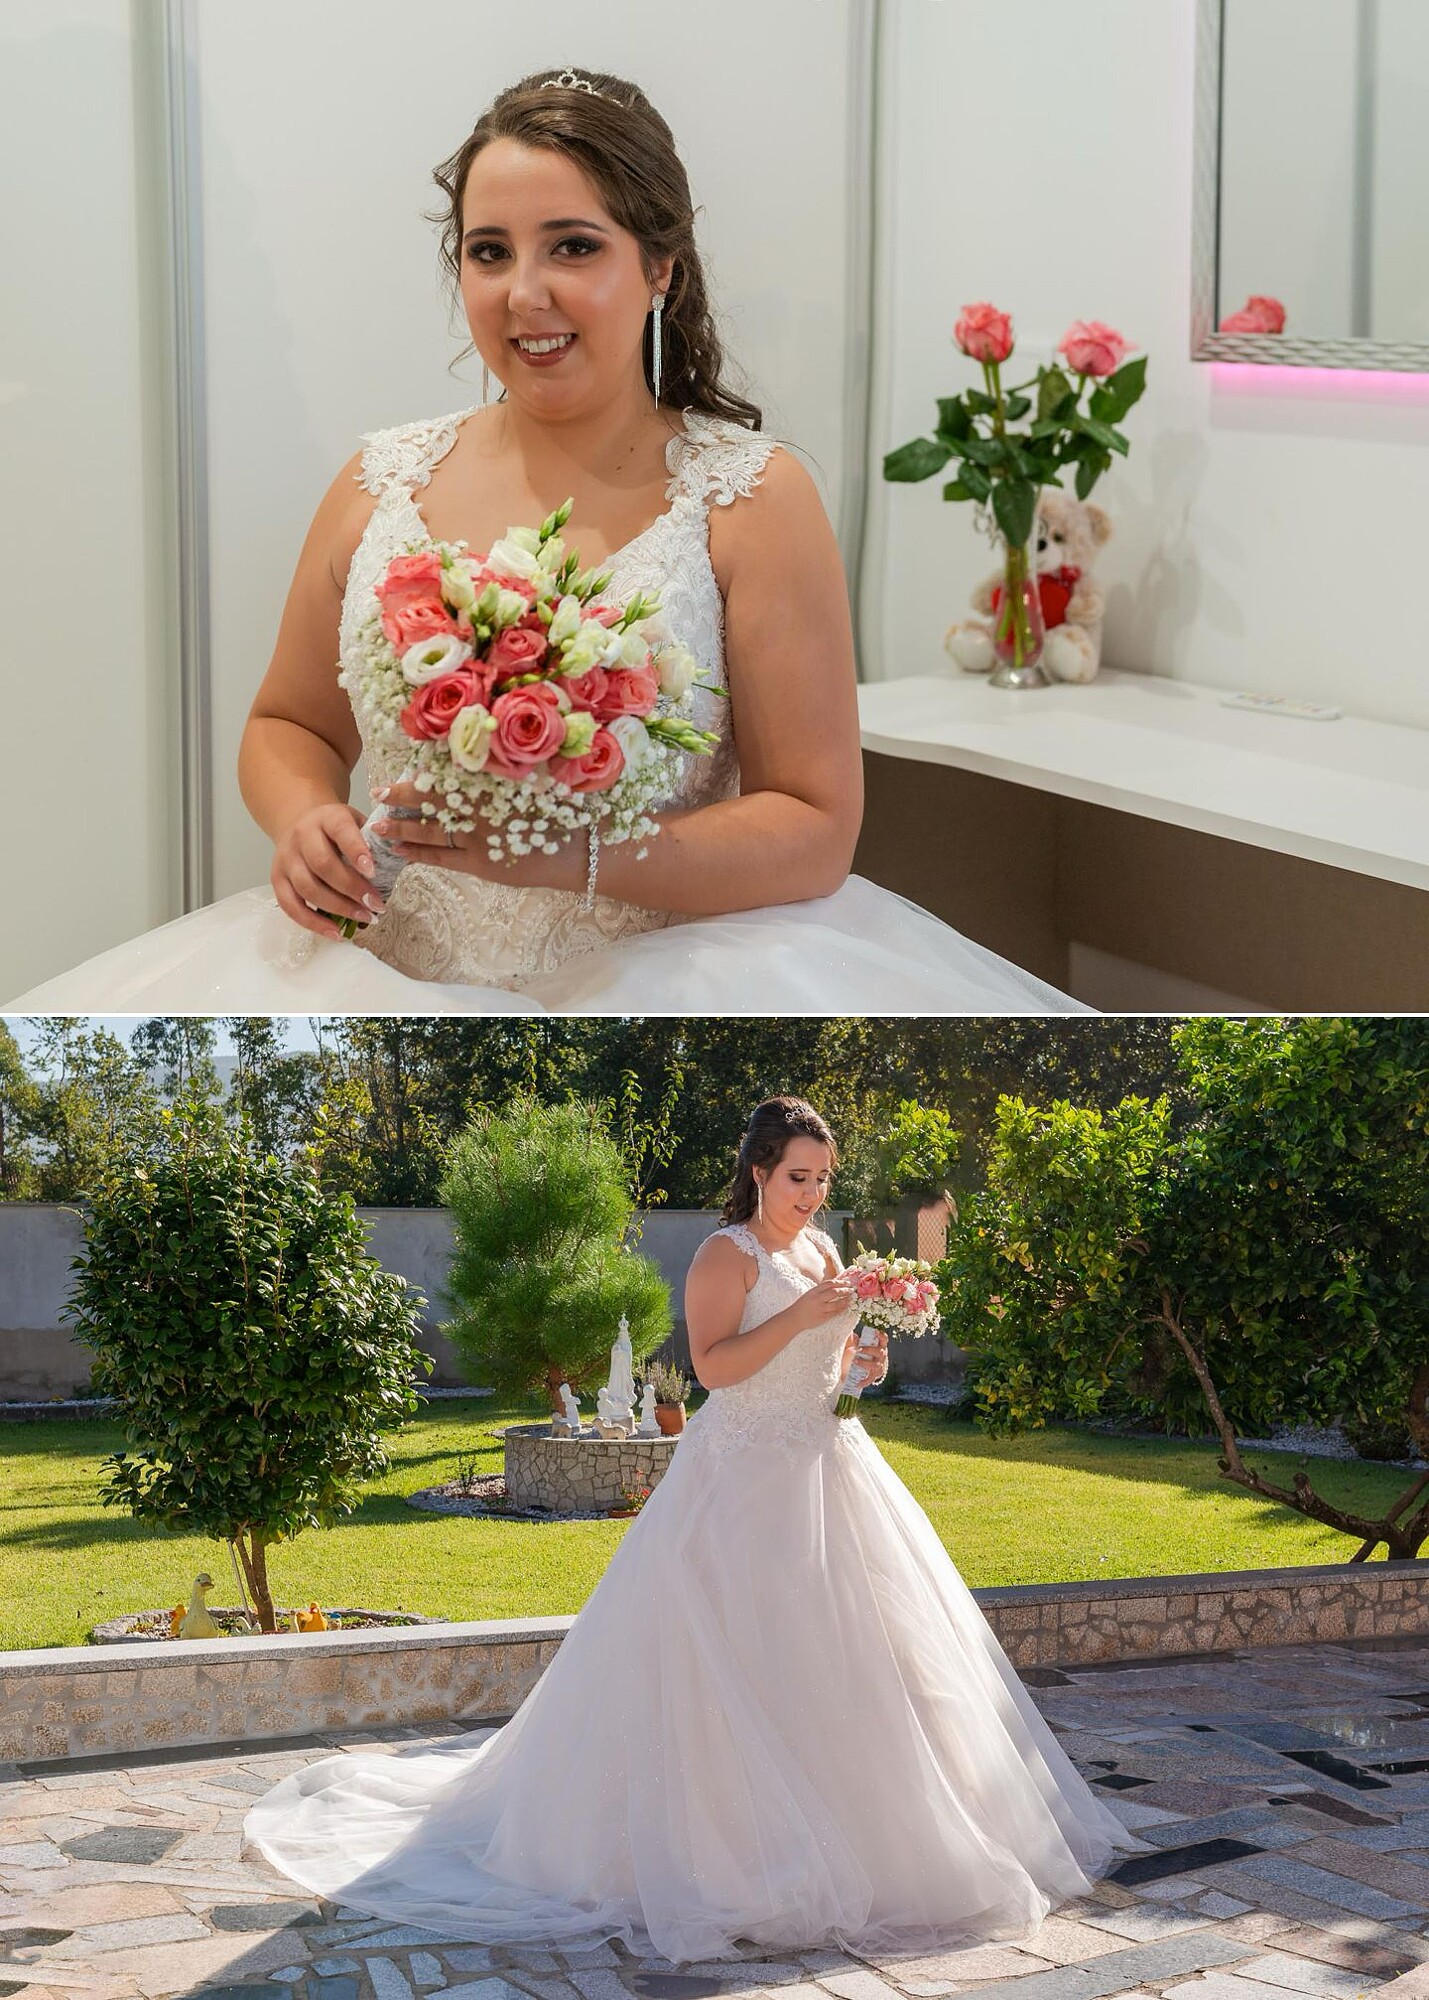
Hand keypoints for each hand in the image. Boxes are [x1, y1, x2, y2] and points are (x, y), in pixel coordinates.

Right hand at [272, 802, 382, 939]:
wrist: (300, 822)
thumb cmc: (336, 829)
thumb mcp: (357, 823)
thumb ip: (376, 840)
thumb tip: (405, 857)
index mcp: (327, 817)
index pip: (340, 831)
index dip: (356, 851)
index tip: (373, 871)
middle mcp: (302, 836)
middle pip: (323, 865)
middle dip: (352, 888)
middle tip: (376, 905)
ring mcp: (287, 858)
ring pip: (308, 888)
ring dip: (338, 908)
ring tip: (364, 918)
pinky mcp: (277, 879)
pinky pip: (291, 906)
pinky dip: (313, 923)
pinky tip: (336, 932)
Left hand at [369, 781, 585, 893]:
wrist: (578, 848)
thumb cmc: (558, 809)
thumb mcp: (529, 779)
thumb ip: (496, 769)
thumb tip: (465, 754)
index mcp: (490, 784)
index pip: (441, 780)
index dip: (412, 781)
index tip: (392, 778)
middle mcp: (479, 809)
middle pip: (429, 804)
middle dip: (399, 801)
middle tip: (375, 795)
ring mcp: (478, 838)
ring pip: (430, 832)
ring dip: (401, 829)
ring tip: (378, 826)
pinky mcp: (481, 864)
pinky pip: (441, 858)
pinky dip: (419, 853)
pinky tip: (400, 850)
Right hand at [793, 1273, 859, 1331]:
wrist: (794, 1318)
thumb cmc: (802, 1305)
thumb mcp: (809, 1294)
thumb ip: (820, 1290)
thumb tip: (834, 1286)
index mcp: (814, 1291)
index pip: (829, 1284)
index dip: (840, 1282)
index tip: (847, 1282)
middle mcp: (817, 1299)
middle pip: (834, 1292)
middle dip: (845, 1290)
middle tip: (852, 1290)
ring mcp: (820, 1308)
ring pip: (837, 1303)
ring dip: (845, 1300)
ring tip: (850, 1298)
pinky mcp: (823, 1317)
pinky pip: (835, 1313)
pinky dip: (841, 1309)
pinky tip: (845, 1307)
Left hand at [844, 1327, 889, 1387]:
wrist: (865, 1366)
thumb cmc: (862, 1352)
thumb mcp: (859, 1344)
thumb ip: (855, 1340)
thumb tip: (852, 1335)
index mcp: (880, 1345)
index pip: (884, 1339)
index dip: (881, 1336)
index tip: (875, 1332)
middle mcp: (882, 1355)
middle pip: (880, 1352)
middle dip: (868, 1350)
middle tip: (857, 1349)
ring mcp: (880, 1365)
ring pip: (876, 1365)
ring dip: (864, 1363)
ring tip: (854, 1361)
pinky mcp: (876, 1374)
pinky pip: (871, 1379)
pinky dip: (865, 1381)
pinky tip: (858, 1383)